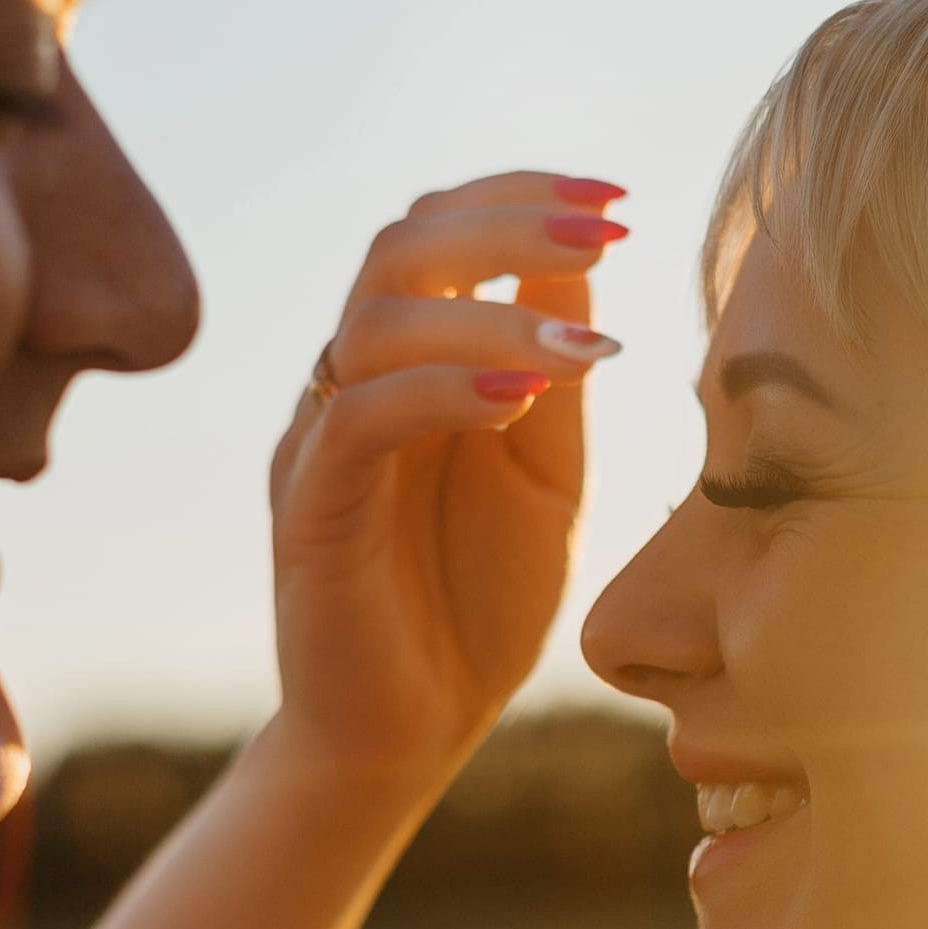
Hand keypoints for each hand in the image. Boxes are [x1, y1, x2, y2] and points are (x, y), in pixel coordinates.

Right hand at [266, 171, 627, 790]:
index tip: (617, 200)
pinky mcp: (310, 508)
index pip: (437, 232)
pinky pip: (359, 418)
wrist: (412, 732)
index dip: (519, 196)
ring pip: (375, 319)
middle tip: (608, 225)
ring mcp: (322, 440)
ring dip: (488, 312)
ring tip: (580, 347)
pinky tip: (522, 398)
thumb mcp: (545, 476)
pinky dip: (442, 392)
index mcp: (408, 362)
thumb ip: (554, 376)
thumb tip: (581, 262)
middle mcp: (352, 381)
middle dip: (508, 222)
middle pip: (400, 244)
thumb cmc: (478, 605)